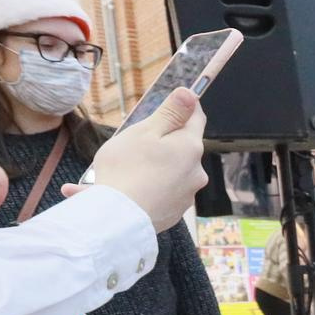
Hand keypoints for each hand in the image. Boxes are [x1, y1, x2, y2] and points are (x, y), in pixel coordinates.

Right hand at [85, 87, 207, 231]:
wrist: (118, 220)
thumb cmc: (127, 170)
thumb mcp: (146, 132)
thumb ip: (170, 113)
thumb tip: (191, 94)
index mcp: (190, 147)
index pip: (196, 118)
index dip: (185, 107)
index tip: (175, 102)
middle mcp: (196, 172)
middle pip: (181, 147)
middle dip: (162, 141)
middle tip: (134, 143)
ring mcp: (186, 194)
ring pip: (170, 171)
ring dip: (152, 167)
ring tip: (121, 172)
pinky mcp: (174, 212)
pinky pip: (160, 193)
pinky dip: (146, 188)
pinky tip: (123, 190)